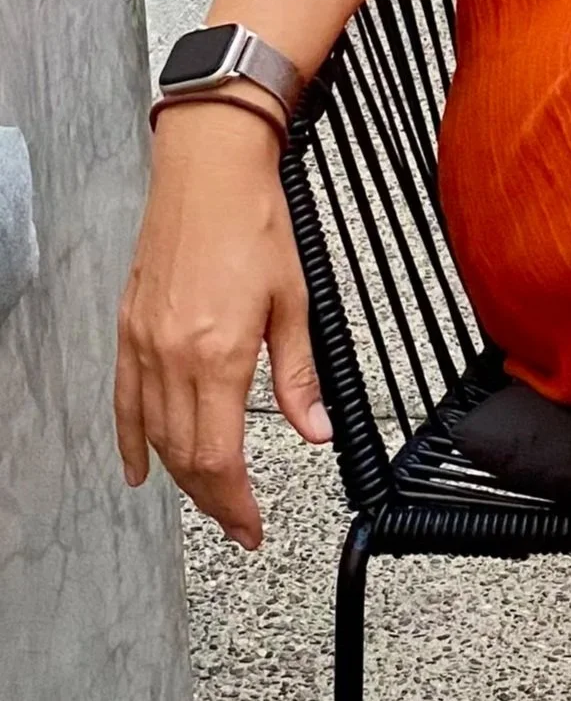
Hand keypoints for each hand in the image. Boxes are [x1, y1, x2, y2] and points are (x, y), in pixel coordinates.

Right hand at [114, 99, 330, 550]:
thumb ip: (299, 374)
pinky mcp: (129, 331)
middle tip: (239, 524)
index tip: (252, 528)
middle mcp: (173, 358)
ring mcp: (144, 346)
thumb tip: (316, 430)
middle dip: (213, 500)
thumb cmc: (255, 224)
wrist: (208, 173)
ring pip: (155, 435)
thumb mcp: (294, 301)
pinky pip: (124, 402)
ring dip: (180, 477)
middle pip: (184, 456)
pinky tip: (139, 468)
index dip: (235, 503)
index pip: (220, 456)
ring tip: (209, 499)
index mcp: (219, 355)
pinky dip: (131, 441)